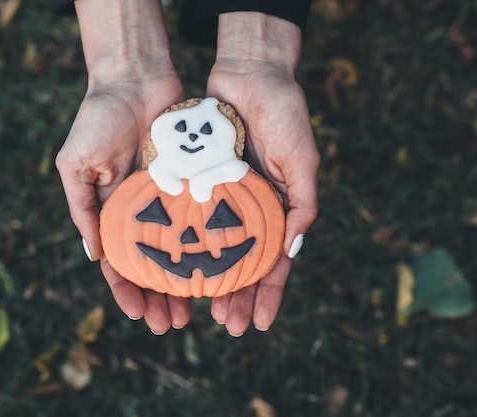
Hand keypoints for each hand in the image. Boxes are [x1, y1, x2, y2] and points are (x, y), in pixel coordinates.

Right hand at [55, 0, 189, 333]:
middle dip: (159, 296)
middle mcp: (142, 210)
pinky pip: (202, 219)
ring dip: (185, 282)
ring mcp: (169, 198)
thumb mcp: (77, 164)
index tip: (139, 314)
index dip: (127, 291)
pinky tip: (218, 269)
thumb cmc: (98, 118)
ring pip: (180, 250)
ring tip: (196, 311)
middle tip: (172, 324)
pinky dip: (207, 245)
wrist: (135, 77)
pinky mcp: (193, 181)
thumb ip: (83, 207)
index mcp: (112, 211)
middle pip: (152, 265)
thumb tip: (95, 254)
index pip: (119, 261)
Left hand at [206, 12, 319, 335]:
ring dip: (208, 280)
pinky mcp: (196, 181)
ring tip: (196, 309)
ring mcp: (221, 197)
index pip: (274, 262)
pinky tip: (174, 268)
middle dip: (237, 296)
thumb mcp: (301, 159)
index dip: (269, 294)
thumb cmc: (283, 113)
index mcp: (277, 208)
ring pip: (212, 249)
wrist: (249, 74)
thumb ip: (302, 203)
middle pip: (242, 263)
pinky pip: (187, 219)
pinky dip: (183, 244)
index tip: (261, 323)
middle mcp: (248, 208)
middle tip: (227, 324)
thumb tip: (292, 249)